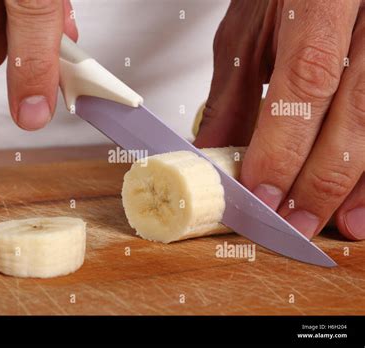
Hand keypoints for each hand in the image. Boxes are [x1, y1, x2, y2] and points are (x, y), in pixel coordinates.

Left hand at [194, 0, 364, 239]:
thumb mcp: (250, 31)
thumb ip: (234, 91)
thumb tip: (212, 150)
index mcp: (323, 0)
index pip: (304, 83)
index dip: (284, 146)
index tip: (263, 193)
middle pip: (355, 111)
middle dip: (321, 179)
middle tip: (293, 223)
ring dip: (359, 184)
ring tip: (334, 224)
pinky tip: (363, 200)